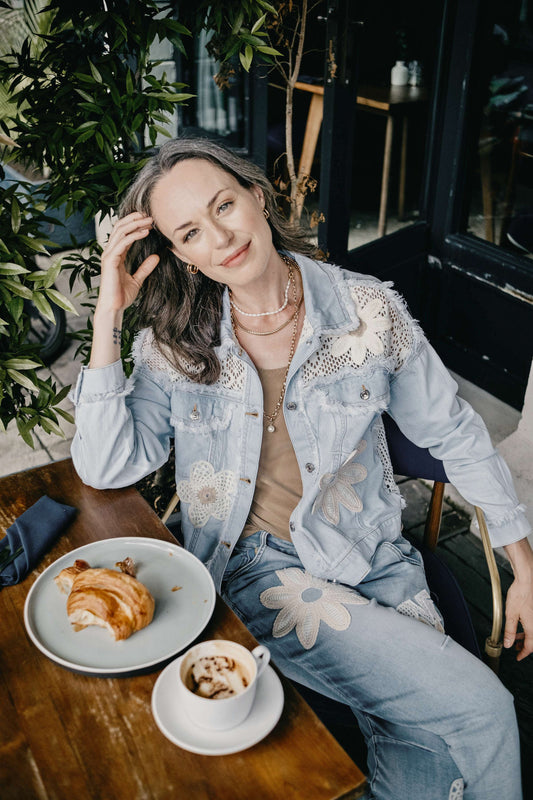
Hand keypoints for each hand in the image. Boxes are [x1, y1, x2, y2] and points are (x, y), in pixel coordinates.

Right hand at [97, 212, 159, 313]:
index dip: (135, 225)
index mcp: (115, 255)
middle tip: (150, 215)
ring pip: (120, 231)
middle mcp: (110, 252)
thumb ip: (145, 267)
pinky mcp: (110, 261)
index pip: (123, 233)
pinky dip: (134, 235)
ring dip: (136, 224)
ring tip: (149, 220)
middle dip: (135, 219)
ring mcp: (108, 255)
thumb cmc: (122, 296)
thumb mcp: (137, 279)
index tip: (150, 221)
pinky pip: (122, 243)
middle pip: (120, 228)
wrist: (114, 308)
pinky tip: (145, 232)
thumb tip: (156, 257)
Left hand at [503, 538, 532, 660]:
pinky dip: (527, 627)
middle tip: (516, 647)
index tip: (518, 657)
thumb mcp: (511, 615)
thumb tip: (509, 644)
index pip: (530, 646)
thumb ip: (510, 631)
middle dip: (524, 645)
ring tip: (516, 636)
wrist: (528, 579)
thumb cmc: (520, 593)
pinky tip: (520, 623)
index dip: (523, 653)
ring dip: (525, 636)